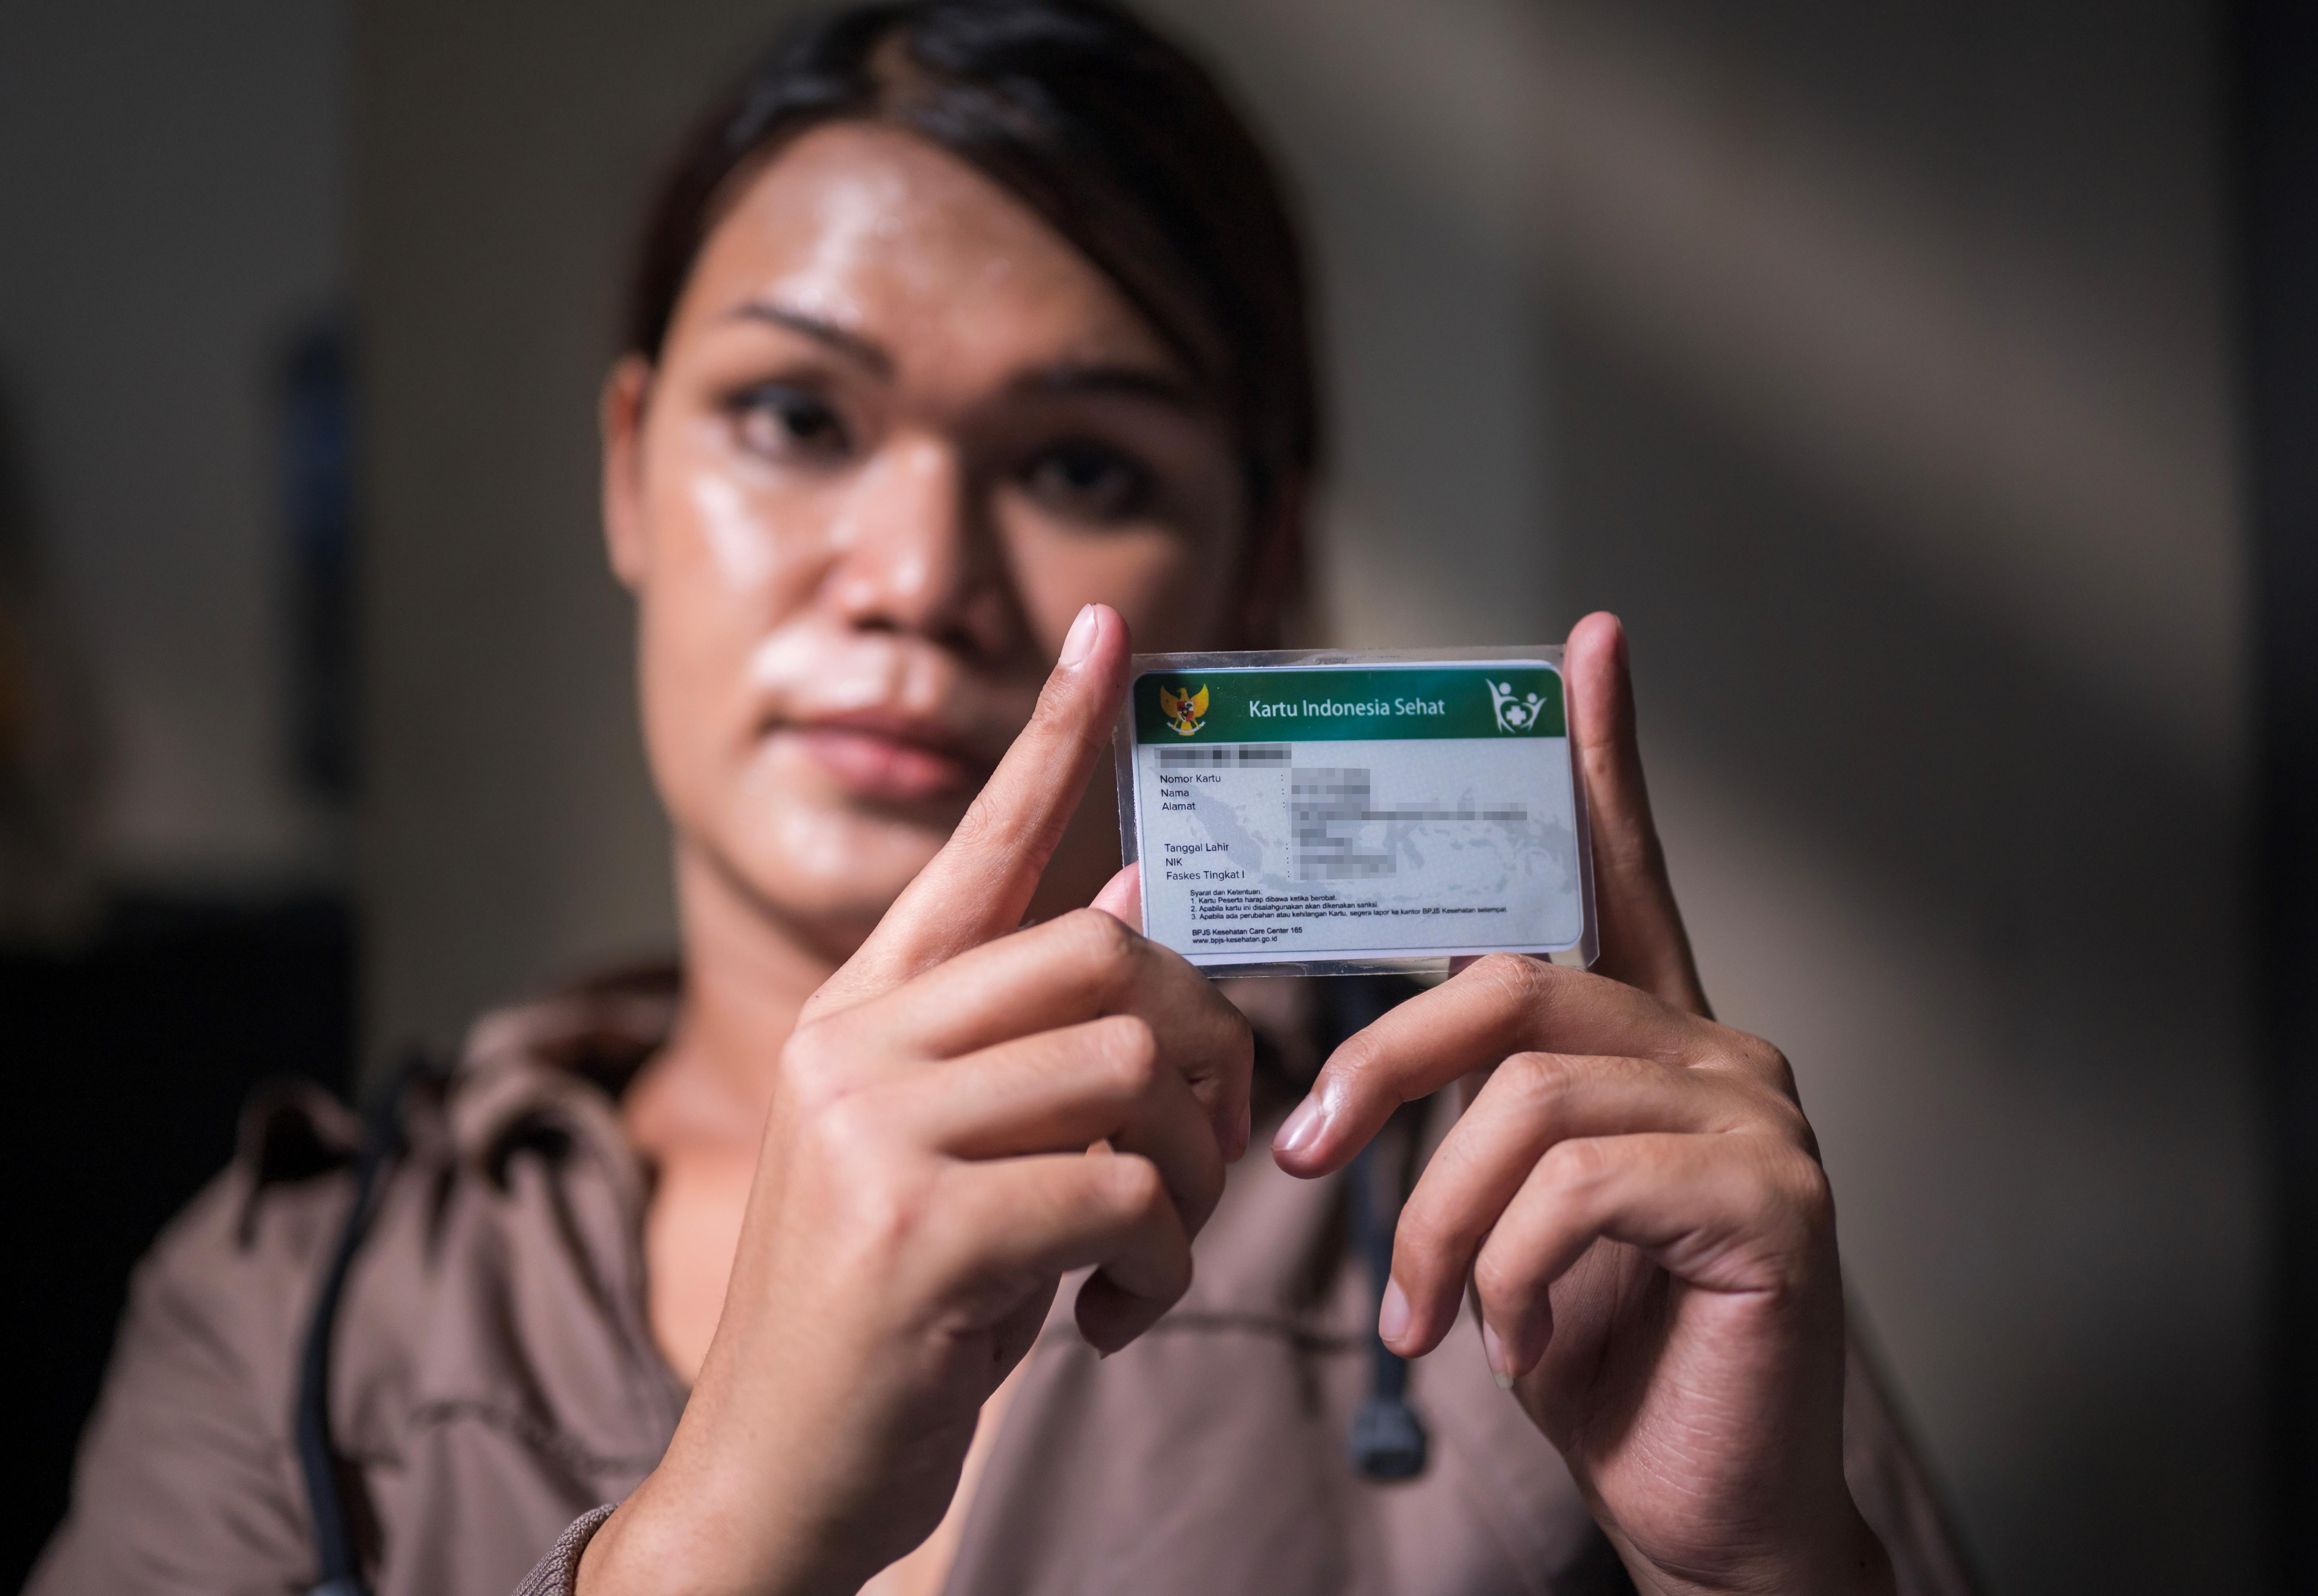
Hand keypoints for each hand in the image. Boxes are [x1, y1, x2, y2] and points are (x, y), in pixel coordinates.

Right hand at [584, 604, 1251, 1595]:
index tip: (1111, 633)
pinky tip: (1114, 1322)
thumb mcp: (945, 1158)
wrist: (772, 1479)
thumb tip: (1123, 902)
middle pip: (1107, 957)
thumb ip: (1018, 1038)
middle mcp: (855, 1047)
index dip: (1053, 736)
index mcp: (859, 1018)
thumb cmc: (884, 1318)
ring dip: (1192, 1175)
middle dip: (1205, 1051)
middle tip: (1212, 1147)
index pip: (975, 844)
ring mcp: (877, 1134)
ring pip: (1131, 1073)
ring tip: (1154, 1251)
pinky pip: (1124, 1195)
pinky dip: (1162, 1264)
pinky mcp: (921, 1233)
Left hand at [1273, 614, 1890, 1594]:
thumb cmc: (1592, 1351)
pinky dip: (1508, 1268)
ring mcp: (1760, 1118)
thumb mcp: (1500, 1214)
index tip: (1587, 647)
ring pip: (1533, 1095)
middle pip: (1518, 983)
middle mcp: (1720, 1051)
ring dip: (1440, 1215)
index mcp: (1652, 1041)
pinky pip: (1579, 1184)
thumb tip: (1352, 1079)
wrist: (1700, 1497)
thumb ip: (1470, 1117)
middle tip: (1303, 1159)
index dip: (1602, 758)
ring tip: (1425, 1314)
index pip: (1620, 872)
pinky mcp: (1775, 1200)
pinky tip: (1517, 1339)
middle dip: (1386, 1066)